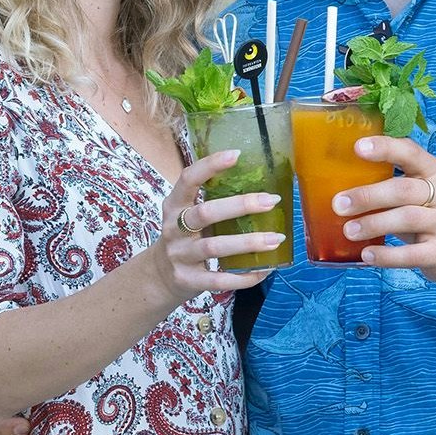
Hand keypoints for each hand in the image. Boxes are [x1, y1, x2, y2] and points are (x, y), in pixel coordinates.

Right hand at [154, 149, 285, 295]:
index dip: (210, 166)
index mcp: (174, 205)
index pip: (188, 179)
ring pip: (215, 247)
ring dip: (248, 242)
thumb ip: (210, 202)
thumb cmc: (184, 238)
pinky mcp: (188, 280)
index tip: (236, 154)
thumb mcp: (186, 215)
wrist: (159, 277)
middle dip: (241, 205)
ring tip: (276, 239)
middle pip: (206, 213)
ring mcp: (180, 255)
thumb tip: (259, 188)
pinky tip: (264, 270)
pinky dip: (244, 276)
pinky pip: (219, 279)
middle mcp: (173, 228)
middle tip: (272, 201)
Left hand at [332, 135, 435, 282]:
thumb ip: (390, 182)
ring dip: (373, 224)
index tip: (358, 147)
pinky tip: (367, 255)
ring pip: (407, 219)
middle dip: (368, 195)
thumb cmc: (432, 214)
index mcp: (433, 172)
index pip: (410, 152)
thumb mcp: (421, 190)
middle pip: (403, 189)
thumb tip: (335, 180)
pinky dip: (387, 255)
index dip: (385, 148)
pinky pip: (412, 254)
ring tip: (348, 230)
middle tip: (338, 204)